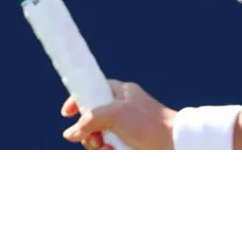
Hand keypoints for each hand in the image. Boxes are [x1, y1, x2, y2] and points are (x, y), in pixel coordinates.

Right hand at [61, 80, 176, 149]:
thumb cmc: (149, 124)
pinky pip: (108, 150)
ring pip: (98, 138)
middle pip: (91, 119)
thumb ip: (90, 120)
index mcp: (122, 93)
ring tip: (109, 149)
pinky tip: (115, 153)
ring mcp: (125, 128)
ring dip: (98, 146)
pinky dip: (108, 153)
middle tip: (97, 139)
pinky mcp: (128, 144)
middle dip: (88, 132)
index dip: (79, 99)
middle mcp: (123, 109)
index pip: (94, 89)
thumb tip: (70, 133)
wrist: (175, 145)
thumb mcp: (116, 114)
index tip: (66, 113)